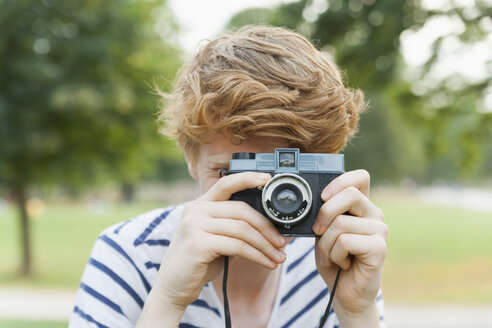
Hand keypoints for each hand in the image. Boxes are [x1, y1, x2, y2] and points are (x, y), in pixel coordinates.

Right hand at [147, 172, 286, 315]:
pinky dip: (257, 255)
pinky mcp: (198, 244)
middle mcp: (195, 210)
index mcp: (200, 204)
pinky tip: (267, 263)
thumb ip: (234, 227)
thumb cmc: (198, 262)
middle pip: (242, 211)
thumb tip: (269, 227)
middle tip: (282, 243)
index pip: (226, 183)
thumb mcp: (217, 238)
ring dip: (265, 246)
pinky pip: (237, 246)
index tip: (268, 178)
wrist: (173, 287)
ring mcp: (194, 225)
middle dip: (267, 227)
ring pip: (243, 230)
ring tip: (278, 257)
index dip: (248, 178)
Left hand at [312, 170, 386, 324]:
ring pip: (341, 222)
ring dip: (326, 243)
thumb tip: (318, 199)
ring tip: (333, 255)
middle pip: (349, 194)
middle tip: (318, 232)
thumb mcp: (323, 232)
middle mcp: (374, 215)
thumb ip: (323, 214)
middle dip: (324, 214)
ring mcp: (379, 231)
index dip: (340, 181)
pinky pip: (345, 241)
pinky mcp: (379, 248)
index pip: (360, 177)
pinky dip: (335, 254)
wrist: (345, 293)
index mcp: (361, 207)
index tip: (323, 197)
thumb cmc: (334, 260)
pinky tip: (343, 262)